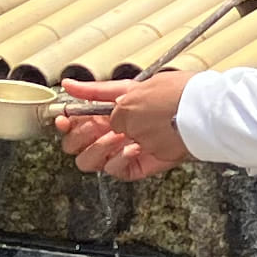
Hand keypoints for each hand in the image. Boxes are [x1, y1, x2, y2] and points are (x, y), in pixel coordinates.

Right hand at [56, 70, 189, 180]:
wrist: (193, 116)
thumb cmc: (163, 100)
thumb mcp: (125, 92)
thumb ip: (93, 95)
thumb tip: (68, 85)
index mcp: (110, 110)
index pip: (76, 120)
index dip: (65, 121)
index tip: (63, 119)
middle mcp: (114, 130)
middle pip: (76, 143)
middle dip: (80, 136)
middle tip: (95, 128)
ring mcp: (124, 149)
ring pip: (90, 160)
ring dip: (99, 149)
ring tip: (118, 138)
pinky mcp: (137, 166)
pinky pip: (114, 170)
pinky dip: (119, 161)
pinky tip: (132, 149)